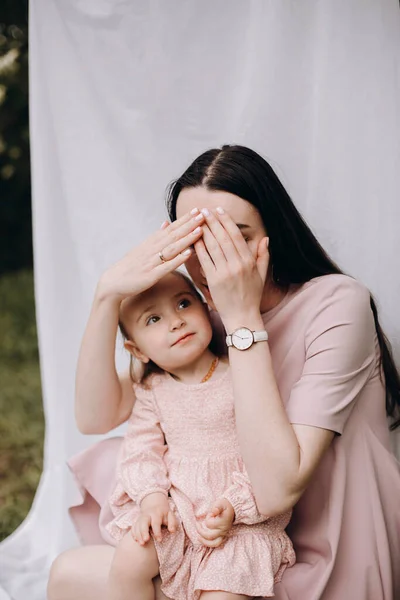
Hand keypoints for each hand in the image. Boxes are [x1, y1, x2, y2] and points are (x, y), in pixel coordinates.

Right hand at [97, 209, 204, 302]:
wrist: (113, 283)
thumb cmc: (129, 267)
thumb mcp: (142, 248)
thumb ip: (156, 237)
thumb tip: (166, 223)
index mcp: (151, 243)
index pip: (171, 228)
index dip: (184, 219)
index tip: (197, 210)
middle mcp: (151, 249)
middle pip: (173, 235)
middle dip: (189, 224)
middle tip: (203, 214)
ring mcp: (151, 262)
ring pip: (172, 248)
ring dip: (186, 239)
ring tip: (200, 230)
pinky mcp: (151, 275)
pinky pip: (167, 266)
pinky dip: (178, 259)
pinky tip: (188, 253)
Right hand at [132, 492, 177, 544]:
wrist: (155, 504)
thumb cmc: (164, 514)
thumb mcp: (170, 515)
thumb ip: (172, 523)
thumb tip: (172, 531)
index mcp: (157, 513)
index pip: (156, 523)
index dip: (157, 532)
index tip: (159, 540)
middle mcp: (147, 514)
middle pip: (143, 522)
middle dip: (144, 531)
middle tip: (146, 540)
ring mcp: (141, 517)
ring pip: (137, 525)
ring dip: (138, 534)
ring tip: (141, 543)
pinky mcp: (137, 520)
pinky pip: (133, 526)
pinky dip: (134, 533)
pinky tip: (136, 540)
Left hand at [193, 208, 268, 324]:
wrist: (242, 317)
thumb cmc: (251, 296)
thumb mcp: (262, 275)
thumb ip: (263, 256)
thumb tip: (266, 239)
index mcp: (249, 261)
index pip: (236, 235)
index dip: (226, 221)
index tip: (219, 210)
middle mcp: (238, 264)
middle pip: (223, 237)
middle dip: (213, 222)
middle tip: (205, 210)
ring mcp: (225, 272)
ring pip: (213, 246)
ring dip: (204, 231)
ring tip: (197, 220)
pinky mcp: (214, 281)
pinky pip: (205, 260)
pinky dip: (199, 248)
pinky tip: (193, 239)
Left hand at [195, 497, 234, 547]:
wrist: (232, 509)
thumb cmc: (224, 506)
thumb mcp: (221, 503)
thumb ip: (217, 507)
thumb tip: (213, 511)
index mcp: (223, 522)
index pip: (210, 524)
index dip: (208, 518)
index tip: (210, 513)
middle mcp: (223, 530)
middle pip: (210, 536)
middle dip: (201, 531)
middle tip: (197, 524)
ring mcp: (223, 534)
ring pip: (214, 544)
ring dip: (204, 541)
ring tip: (198, 537)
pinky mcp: (222, 536)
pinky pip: (215, 544)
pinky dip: (208, 543)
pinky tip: (202, 539)